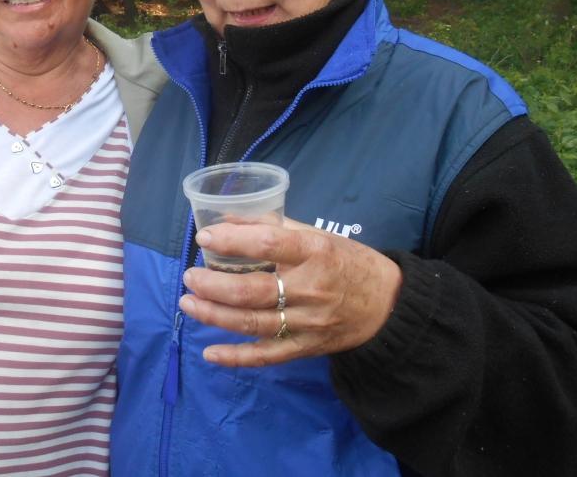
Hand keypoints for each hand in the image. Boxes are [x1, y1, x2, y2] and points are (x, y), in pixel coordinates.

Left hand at [178, 214, 401, 366]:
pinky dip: (236, 358)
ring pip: (253, 323)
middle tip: (189, 276)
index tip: (205, 238)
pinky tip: (210, 353)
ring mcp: (308, 322)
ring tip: (188, 304)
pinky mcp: (307, 347)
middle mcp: (311, 288)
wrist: (389, 305)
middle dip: (212, 285)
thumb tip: (227, 218)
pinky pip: (267, 356)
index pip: (268, 244)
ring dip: (214, 315)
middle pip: (252, 290)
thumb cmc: (348, 261)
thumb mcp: (317, 235)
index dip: (232, 240)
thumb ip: (273, 227)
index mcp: (315, 252)